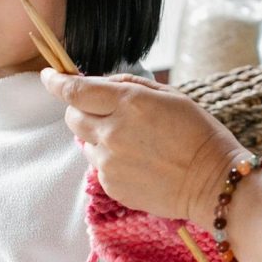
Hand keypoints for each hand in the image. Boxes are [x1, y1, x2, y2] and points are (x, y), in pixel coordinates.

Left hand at [42, 69, 245, 226]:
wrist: (213, 183)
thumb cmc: (197, 134)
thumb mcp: (169, 96)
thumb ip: (128, 86)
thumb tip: (99, 83)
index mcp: (128, 102)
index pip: (74, 90)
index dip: (56, 81)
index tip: (48, 76)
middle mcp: (112, 131)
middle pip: (72, 116)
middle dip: (80, 109)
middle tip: (103, 111)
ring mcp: (109, 162)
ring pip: (84, 142)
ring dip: (98, 136)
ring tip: (133, 142)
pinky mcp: (111, 185)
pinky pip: (98, 166)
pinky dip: (110, 159)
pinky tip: (139, 162)